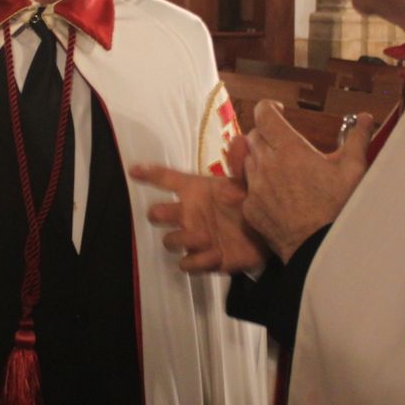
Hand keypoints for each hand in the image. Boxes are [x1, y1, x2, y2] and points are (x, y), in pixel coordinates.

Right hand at [130, 160, 268, 274]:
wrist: (271, 234)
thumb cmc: (253, 202)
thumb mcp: (249, 182)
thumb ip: (241, 165)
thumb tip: (239, 140)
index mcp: (197, 191)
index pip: (167, 179)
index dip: (149, 174)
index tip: (133, 171)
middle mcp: (190, 214)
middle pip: (158, 213)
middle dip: (158, 213)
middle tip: (174, 214)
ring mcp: (195, 238)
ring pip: (169, 240)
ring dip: (183, 239)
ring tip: (206, 236)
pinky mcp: (205, 260)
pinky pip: (188, 264)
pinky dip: (198, 261)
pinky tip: (216, 254)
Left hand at [241, 101, 374, 261]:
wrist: (321, 250)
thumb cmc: (339, 209)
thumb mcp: (354, 170)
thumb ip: (357, 138)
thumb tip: (365, 117)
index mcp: (290, 149)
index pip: (264, 113)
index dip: (270, 108)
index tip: (279, 111)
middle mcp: (266, 165)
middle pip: (254, 136)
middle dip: (267, 135)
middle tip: (285, 145)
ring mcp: (255, 188)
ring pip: (247, 161)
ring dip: (261, 159)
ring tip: (284, 171)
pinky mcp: (250, 209)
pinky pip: (247, 188)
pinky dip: (258, 186)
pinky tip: (278, 195)